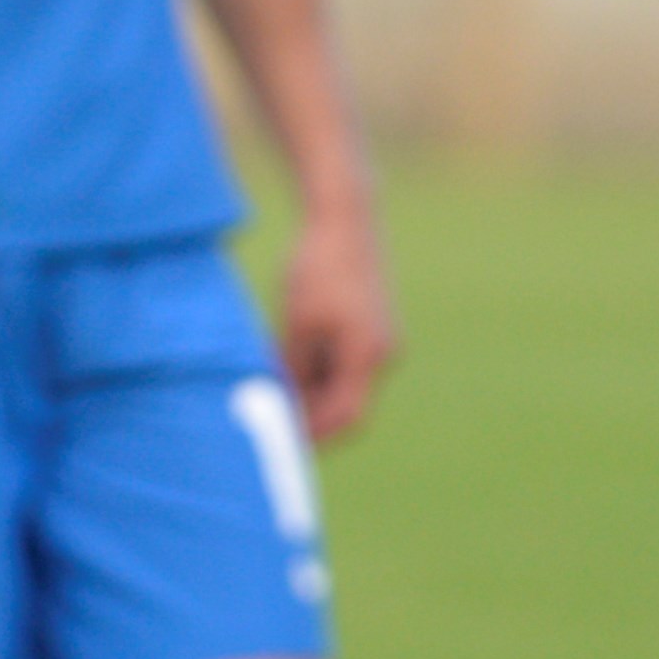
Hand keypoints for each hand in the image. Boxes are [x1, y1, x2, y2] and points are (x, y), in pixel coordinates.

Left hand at [275, 199, 398, 446]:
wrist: (344, 218)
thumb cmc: (316, 267)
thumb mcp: (296, 324)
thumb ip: (292, 370)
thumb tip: (281, 406)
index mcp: (368, 354)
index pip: (345, 416)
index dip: (315, 434)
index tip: (283, 441)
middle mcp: (383, 353)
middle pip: (349, 406)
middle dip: (314, 418)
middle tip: (275, 423)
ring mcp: (381, 340)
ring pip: (346, 386)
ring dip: (314, 395)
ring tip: (276, 390)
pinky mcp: (372, 328)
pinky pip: (348, 365)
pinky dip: (321, 373)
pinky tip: (291, 365)